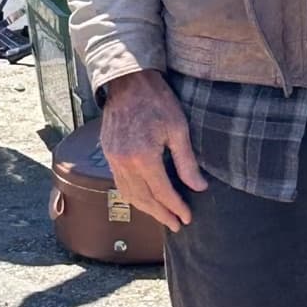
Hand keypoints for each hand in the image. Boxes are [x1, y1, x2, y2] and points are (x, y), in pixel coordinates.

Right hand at [100, 69, 207, 231]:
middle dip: (161, 214)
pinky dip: (133, 195)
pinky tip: (144, 198)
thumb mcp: (178, 129)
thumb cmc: (157, 100)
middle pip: (144, 199)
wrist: (128, 81)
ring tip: (162, 216)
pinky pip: (119, 183)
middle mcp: (124, 162)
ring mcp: (112, 158)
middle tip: (176, 225)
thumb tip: (198, 187)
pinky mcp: (108, 153)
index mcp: (143, 157)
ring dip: (146, 209)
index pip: (162, 192)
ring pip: (129, 194)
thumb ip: (186, 162)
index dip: (176, 207)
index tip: (187, 217)